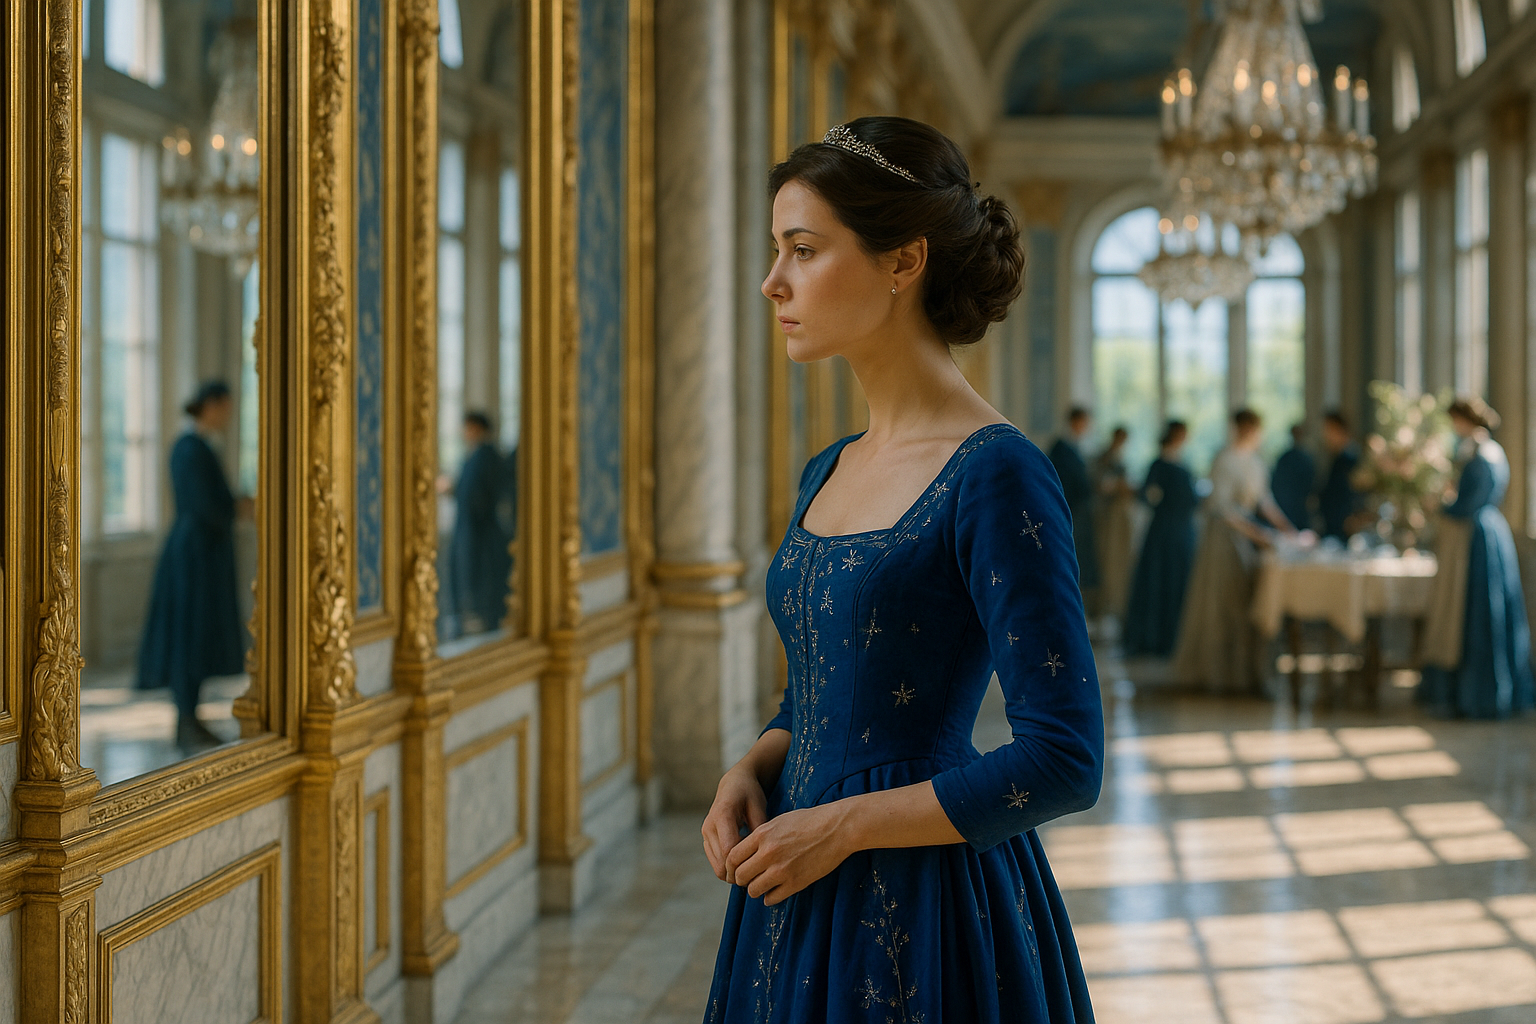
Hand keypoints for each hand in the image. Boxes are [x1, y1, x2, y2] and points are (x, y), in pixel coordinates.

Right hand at [701, 766, 767, 881]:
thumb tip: (761, 855)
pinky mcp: (706, 839)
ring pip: (717, 866)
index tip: (760, 869)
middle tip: (759, 875)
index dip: (743, 864)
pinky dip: (729, 867)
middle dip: (739, 872)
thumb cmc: (750, 793)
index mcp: (722, 815)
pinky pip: (716, 862)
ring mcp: (706, 834)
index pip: (728, 850)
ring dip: (733, 872)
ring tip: (753, 869)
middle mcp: (709, 826)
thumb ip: (758, 830)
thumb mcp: (758, 806)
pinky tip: (744, 862)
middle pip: (721, 862)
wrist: (733, 784)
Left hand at [725, 804, 848, 905]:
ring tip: (762, 884)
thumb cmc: (810, 821)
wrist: (837, 828)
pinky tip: (774, 891)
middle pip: (740, 876)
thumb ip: (760, 837)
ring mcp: (782, 869)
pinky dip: (770, 897)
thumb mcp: (779, 821)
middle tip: (749, 878)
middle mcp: (768, 853)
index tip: (737, 868)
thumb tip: (745, 853)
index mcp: (762, 834)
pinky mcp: (796, 883)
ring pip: (753, 890)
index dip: (732, 865)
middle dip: (742, 879)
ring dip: (755, 889)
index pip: (732, 857)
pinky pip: (772, 898)